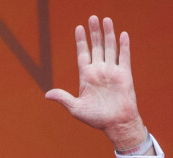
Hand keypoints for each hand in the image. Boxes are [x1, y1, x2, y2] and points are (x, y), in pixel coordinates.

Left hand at [45, 15, 145, 149]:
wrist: (117, 125)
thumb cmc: (97, 119)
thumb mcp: (76, 109)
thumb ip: (64, 98)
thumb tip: (47, 95)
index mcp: (87, 76)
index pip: (83, 53)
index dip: (81, 41)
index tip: (79, 28)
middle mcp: (100, 71)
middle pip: (96, 47)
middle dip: (94, 32)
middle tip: (93, 18)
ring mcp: (112, 72)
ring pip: (110, 48)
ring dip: (108, 34)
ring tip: (106, 20)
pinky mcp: (125, 76)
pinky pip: (124, 57)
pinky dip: (124, 46)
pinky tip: (122, 35)